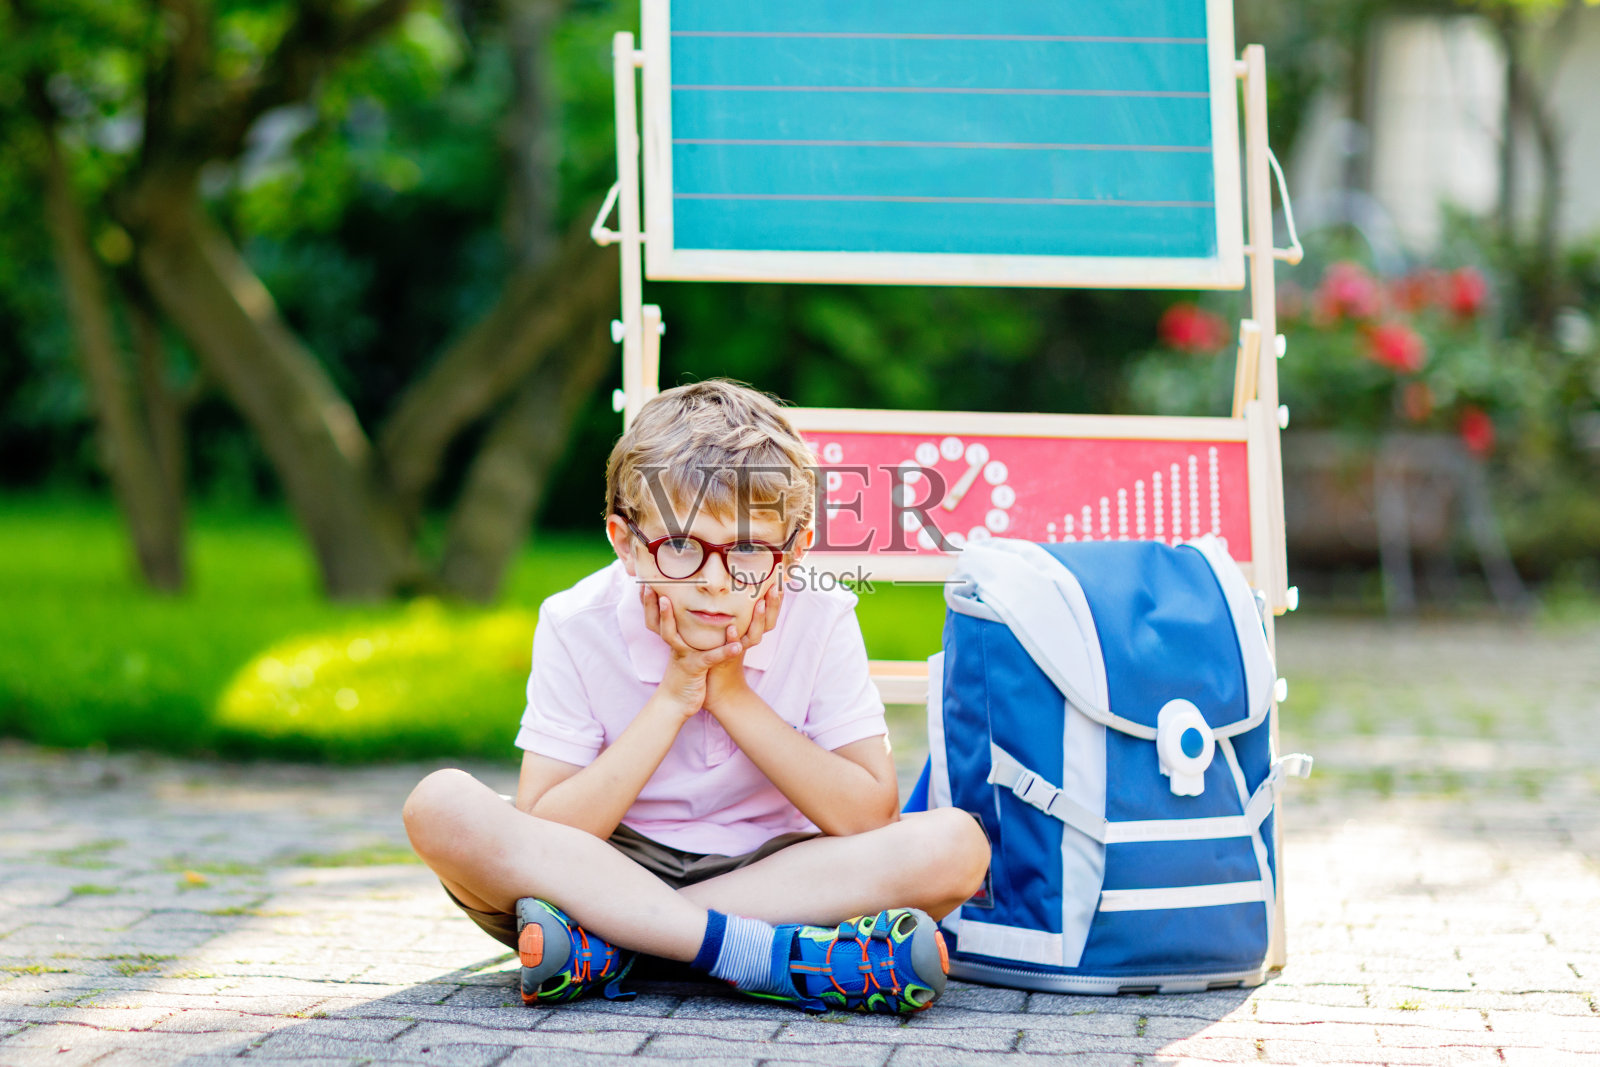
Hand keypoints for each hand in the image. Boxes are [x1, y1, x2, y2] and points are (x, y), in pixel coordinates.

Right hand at [640, 585, 742, 718]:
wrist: (676, 705)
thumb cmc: (684, 676)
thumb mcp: (685, 653)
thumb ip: (687, 636)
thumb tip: (693, 617)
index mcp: (673, 640)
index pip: (656, 618)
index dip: (648, 602)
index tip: (643, 582)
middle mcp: (674, 645)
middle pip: (655, 622)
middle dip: (650, 604)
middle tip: (646, 585)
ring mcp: (682, 656)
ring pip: (670, 635)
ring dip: (667, 618)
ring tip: (667, 601)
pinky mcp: (695, 669)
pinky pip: (709, 658)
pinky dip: (723, 652)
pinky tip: (736, 646)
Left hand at [706, 579, 782, 710]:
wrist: (717, 694)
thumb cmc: (720, 661)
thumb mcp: (728, 637)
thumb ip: (734, 619)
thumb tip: (733, 596)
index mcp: (749, 634)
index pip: (768, 615)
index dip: (775, 601)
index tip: (779, 581)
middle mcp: (747, 642)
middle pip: (767, 623)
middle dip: (772, 605)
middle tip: (776, 587)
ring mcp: (739, 652)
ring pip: (754, 635)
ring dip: (758, 619)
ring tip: (759, 603)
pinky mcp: (726, 661)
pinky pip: (732, 649)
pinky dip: (733, 639)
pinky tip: (730, 628)